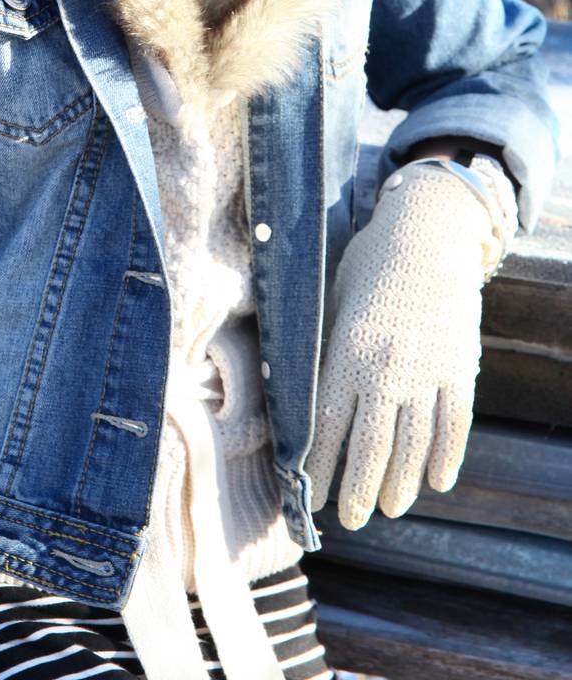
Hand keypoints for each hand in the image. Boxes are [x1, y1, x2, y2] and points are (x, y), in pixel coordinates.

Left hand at [305, 161, 493, 530]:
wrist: (427, 235)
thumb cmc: (367, 264)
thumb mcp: (332, 301)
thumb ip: (322, 348)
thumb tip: (297, 392)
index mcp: (347, 354)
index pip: (328, 428)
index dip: (319, 468)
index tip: (310, 497)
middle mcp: (386, 372)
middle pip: (371, 450)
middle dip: (358, 492)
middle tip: (351, 521)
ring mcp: (427, 374)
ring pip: (414, 447)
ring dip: (400, 485)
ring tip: (388, 508)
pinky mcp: (459, 370)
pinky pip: (454, 427)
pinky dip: (446, 458)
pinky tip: (437, 481)